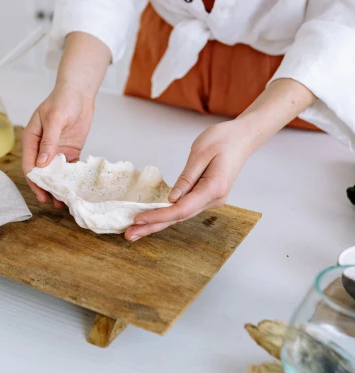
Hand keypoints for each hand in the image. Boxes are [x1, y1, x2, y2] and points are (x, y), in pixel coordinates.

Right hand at [22, 81, 94, 204]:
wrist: (80, 93)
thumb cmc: (63, 100)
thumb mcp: (55, 119)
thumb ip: (49, 141)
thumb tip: (42, 163)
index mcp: (31, 138)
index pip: (29, 163)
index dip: (34, 180)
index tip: (41, 193)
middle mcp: (41, 147)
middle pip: (41, 172)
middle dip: (45, 187)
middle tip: (52, 201)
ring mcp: (56, 150)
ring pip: (55, 173)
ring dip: (58, 186)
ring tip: (63, 201)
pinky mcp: (69, 151)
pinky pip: (68, 168)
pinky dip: (70, 178)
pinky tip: (74, 189)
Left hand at [125, 119, 257, 240]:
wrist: (242, 138)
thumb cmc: (223, 140)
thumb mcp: (201, 153)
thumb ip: (187, 178)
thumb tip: (171, 199)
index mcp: (214, 189)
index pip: (181, 209)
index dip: (158, 215)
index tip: (138, 218)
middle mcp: (214, 199)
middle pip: (179, 217)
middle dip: (153, 226)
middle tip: (130, 234)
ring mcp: (212, 199)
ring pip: (181, 215)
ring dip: (159, 222)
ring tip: (136, 230)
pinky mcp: (207, 196)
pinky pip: (185, 208)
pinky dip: (168, 214)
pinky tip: (154, 219)